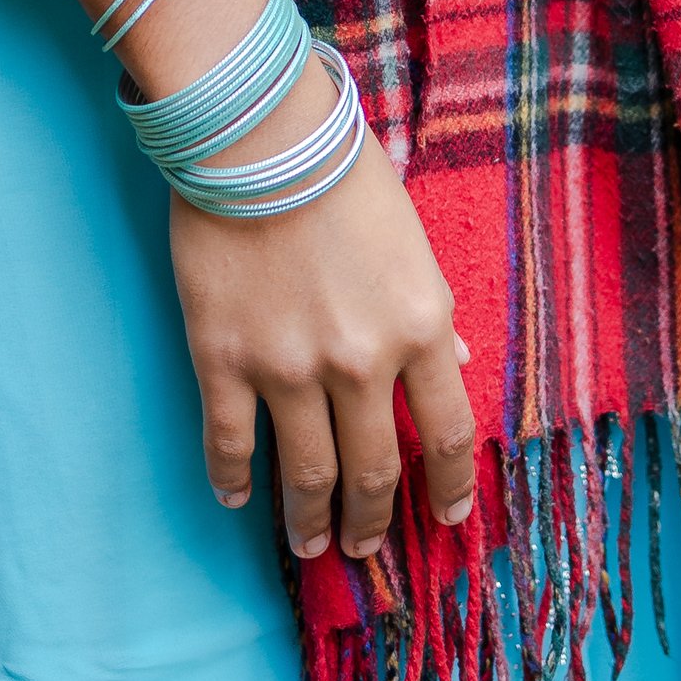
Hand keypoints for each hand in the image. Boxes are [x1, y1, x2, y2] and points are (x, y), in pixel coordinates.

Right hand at [170, 127, 475, 558]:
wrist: (256, 133)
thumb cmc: (341, 172)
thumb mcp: (410, 242)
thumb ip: (429, 314)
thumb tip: (455, 366)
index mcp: (419, 326)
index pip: (447, 433)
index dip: (447, 486)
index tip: (444, 518)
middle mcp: (360, 362)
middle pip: (372, 470)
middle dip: (369, 520)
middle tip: (362, 547)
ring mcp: (288, 368)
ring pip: (305, 474)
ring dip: (308, 521)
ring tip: (308, 544)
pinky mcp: (224, 360)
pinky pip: (231, 443)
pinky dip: (234, 481)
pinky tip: (237, 499)